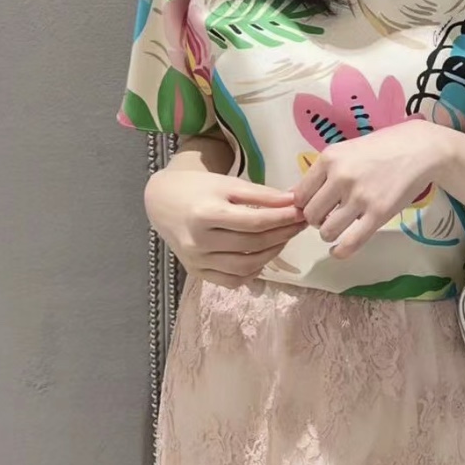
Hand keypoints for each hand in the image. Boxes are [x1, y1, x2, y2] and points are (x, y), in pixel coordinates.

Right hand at [144, 168, 305, 289]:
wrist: (163, 202)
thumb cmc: (198, 188)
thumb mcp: (228, 183)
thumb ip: (261, 194)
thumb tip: (293, 202)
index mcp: (204, 214)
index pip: (254, 222)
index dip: (282, 219)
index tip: (301, 212)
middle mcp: (198, 242)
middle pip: (252, 245)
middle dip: (282, 234)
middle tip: (299, 224)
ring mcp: (196, 261)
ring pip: (245, 267)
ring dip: (272, 254)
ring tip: (284, 238)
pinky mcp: (196, 272)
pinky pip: (232, 281)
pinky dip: (253, 271)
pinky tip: (263, 256)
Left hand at [291, 122, 448, 258]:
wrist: (419, 149)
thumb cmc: (381, 148)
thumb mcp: (346, 150)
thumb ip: (321, 172)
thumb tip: (292, 196)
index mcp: (329, 159)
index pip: (299, 195)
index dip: (304, 205)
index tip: (315, 205)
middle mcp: (341, 177)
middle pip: (310, 215)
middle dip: (317, 220)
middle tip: (329, 215)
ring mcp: (360, 197)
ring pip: (326, 232)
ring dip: (329, 234)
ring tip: (340, 227)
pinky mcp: (379, 213)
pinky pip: (350, 243)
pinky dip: (340, 252)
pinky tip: (339, 250)